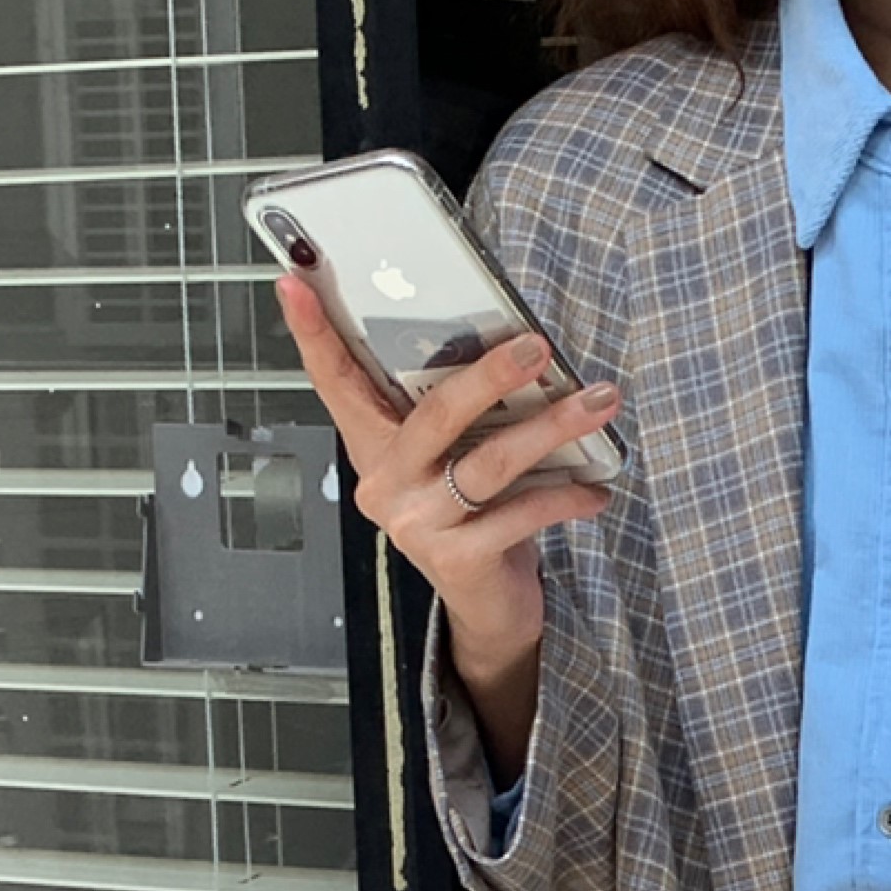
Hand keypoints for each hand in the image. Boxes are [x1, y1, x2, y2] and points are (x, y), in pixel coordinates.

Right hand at [274, 272, 615, 682]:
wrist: (487, 607)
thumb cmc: (473, 518)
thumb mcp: (453, 459)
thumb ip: (457, 413)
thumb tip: (510, 345)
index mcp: (374, 448)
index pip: (336, 383)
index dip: (314, 334)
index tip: (294, 283)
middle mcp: (385, 485)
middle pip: (435, 415)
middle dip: (490, 374)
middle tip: (536, 346)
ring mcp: (417, 524)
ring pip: (489, 462)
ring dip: (551, 428)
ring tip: (597, 402)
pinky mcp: (456, 559)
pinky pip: (518, 514)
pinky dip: (565, 496)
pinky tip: (595, 488)